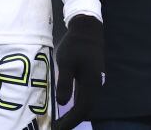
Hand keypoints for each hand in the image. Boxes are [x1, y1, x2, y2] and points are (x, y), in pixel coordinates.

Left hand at [55, 15, 103, 129]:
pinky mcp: (89, 79)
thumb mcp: (66, 62)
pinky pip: (84, 98)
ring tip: (59, 123)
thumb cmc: (75, 44)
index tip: (57, 129)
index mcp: (91, 83)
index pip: (82, 109)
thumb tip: (62, 103)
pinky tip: (66, 109)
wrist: (87, 30)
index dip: (70, 122)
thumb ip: (65, 82)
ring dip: (73, 116)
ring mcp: (93, 82)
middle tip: (56, 128)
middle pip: (85, 110)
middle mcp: (95, 86)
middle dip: (71, 122)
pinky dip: (75, 107)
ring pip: (85, 105)